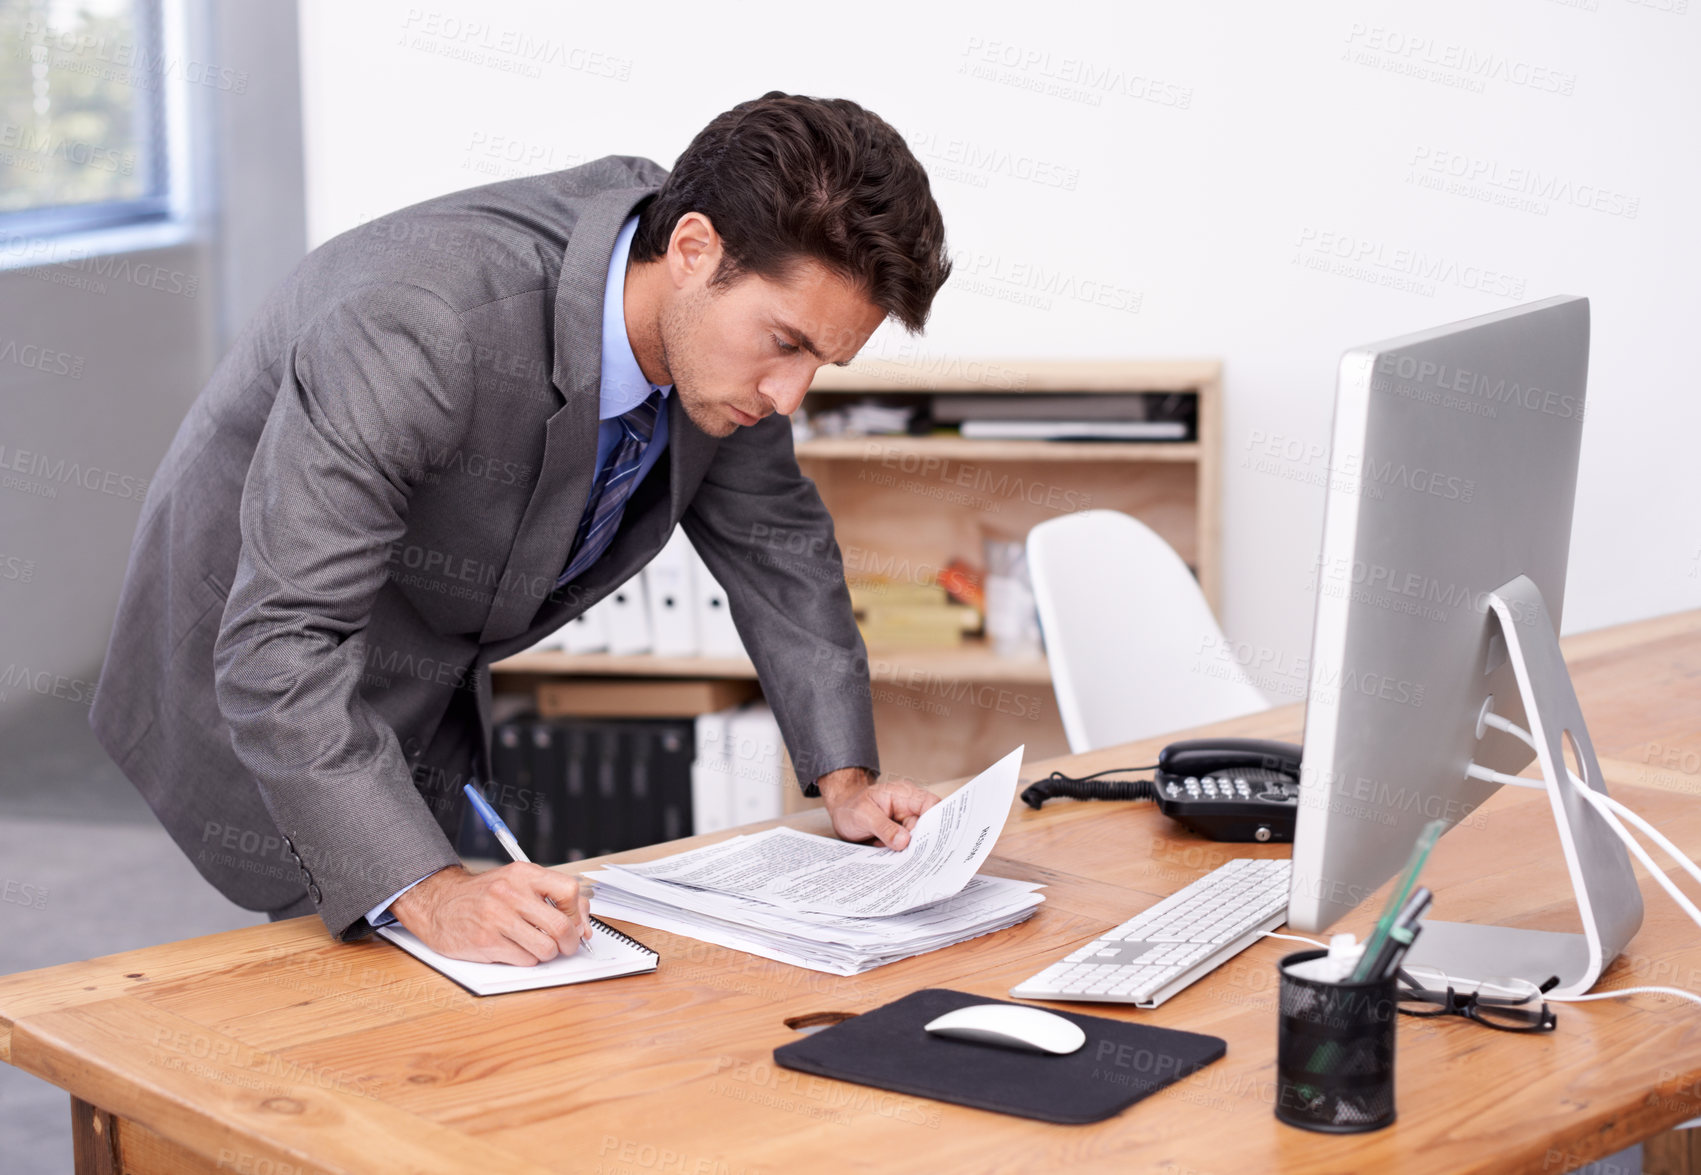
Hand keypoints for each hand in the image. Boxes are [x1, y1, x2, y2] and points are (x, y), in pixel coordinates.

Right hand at [389, 863, 592, 965]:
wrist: (440, 904)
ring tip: (539, 947)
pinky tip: (516, 949)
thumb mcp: (518, 883)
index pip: (568, 890)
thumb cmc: (485, 895)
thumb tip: (583, 925)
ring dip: (548, 953)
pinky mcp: (486, 942)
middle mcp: (510, 894)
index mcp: (523, 874)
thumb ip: (552, 897)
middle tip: (567, 946)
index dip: (578, 913)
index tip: (576, 923)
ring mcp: (497, 918)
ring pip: (545, 948)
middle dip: (570, 942)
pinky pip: (525, 959)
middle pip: (561, 926)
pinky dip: (527, 959)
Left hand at [816, 766, 939, 850]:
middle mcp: (909, 808)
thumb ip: (883, 827)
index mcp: (904, 795)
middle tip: (915, 859)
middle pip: (928, 826)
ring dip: (911, 852)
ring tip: (901, 861)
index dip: (937, 821)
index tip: (933, 840)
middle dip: (923, 842)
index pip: (931, 804)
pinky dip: (904, 855)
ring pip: (919, 840)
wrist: (841, 813)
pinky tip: (896, 862)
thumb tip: (904, 841)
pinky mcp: (900, 836)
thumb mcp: (863, 815)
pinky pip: (908, 847)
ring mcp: (906, 823)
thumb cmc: (851, 808)